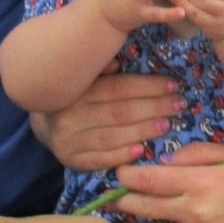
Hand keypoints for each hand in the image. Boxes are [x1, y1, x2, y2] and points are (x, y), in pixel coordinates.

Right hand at [38, 66, 185, 170]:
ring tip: (168, 124)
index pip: (118, 88)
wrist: (44, 121)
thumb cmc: (77, 93)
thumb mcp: (86, 75)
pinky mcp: (72, 161)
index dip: (147, 86)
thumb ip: (102, 68)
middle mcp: (71, 116)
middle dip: (154, 108)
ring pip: (114, 136)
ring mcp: (70, 141)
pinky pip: (102, 159)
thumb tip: (118, 61)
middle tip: (179, 104)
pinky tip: (143, 149)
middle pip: (120, 112)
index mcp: (77, 90)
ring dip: (144, 130)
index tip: (172, 84)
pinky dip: (123, 155)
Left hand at [117, 142, 223, 222]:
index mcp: (202, 183)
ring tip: (122, 220)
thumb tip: (163, 161)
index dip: (128, 176)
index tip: (118, 172)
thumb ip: (195, 154)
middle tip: (113, 196)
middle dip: (124, 201)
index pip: (151, 179)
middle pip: (145, 208)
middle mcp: (196, 214)